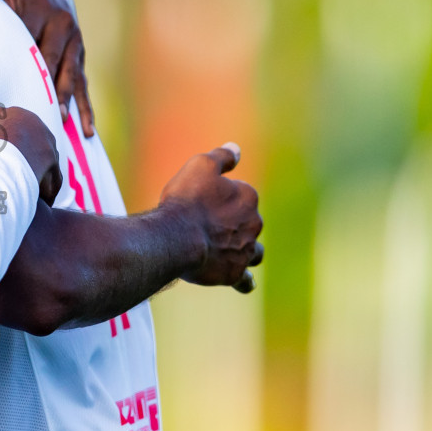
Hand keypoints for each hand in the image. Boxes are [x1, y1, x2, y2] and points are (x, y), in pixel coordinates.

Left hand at [0, 0, 94, 136]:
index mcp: (40, 7)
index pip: (27, 39)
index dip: (17, 62)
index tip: (7, 83)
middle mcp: (62, 24)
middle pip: (52, 61)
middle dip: (44, 85)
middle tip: (36, 109)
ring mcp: (75, 42)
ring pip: (70, 75)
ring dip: (65, 98)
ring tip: (59, 120)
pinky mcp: (79, 56)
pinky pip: (83, 84)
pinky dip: (85, 108)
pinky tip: (86, 131)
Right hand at [0, 84, 62, 203]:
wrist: (0, 145)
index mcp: (24, 116)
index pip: (20, 132)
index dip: (10, 145)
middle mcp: (41, 129)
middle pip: (34, 148)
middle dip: (25, 160)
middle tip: (10, 175)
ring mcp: (49, 147)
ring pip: (44, 165)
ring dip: (36, 176)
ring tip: (22, 189)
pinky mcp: (52, 166)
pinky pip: (51, 180)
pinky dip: (44, 191)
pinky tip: (34, 199)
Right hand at [159, 142, 263, 292]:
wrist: (177, 237)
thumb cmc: (186, 200)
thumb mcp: (200, 166)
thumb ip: (221, 157)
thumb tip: (236, 149)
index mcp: (248, 196)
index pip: (243, 194)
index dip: (224, 196)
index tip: (206, 199)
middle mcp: (254, 223)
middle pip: (249, 222)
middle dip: (235, 223)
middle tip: (209, 224)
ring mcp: (246, 250)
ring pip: (254, 251)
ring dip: (246, 250)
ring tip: (232, 251)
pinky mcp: (235, 272)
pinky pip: (245, 280)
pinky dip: (244, 280)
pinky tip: (242, 281)